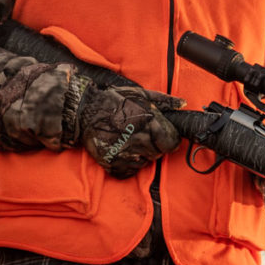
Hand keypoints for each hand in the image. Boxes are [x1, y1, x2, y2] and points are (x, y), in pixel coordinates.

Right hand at [69, 78, 184, 177]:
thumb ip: (163, 100)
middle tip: (140, 136)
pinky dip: (127, 164)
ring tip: (128, 141)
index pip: (171, 143)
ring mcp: (125, 153)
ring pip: (144, 163)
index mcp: (148, 122)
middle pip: (158, 154)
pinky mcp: (113, 163)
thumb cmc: (113, 101)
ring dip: (140, 155)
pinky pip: (129, 171)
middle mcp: (138, 139)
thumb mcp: (139, 94)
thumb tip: (182, 104)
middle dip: (154, 146)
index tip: (164, 137)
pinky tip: (120, 151)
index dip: (170, 140)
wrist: (82, 110)